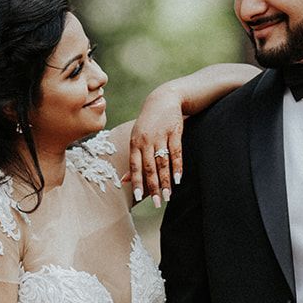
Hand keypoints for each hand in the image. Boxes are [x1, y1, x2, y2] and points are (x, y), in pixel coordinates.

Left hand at [129, 87, 184, 206]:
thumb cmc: (148, 124)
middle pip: (149, 167)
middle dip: (153, 187)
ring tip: (168, 196)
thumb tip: (124, 181)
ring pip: (163, 163)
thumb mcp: (136, 139)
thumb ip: (133, 160)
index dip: (136, 182)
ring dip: (166, 181)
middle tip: (156, 203)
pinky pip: (176, 152)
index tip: (137, 198)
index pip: (135, 166)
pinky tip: (178, 179)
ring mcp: (160, 136)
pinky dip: (177, 167)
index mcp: (134, 143)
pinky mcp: (174, 132)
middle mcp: (146, 140)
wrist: (163, 99)